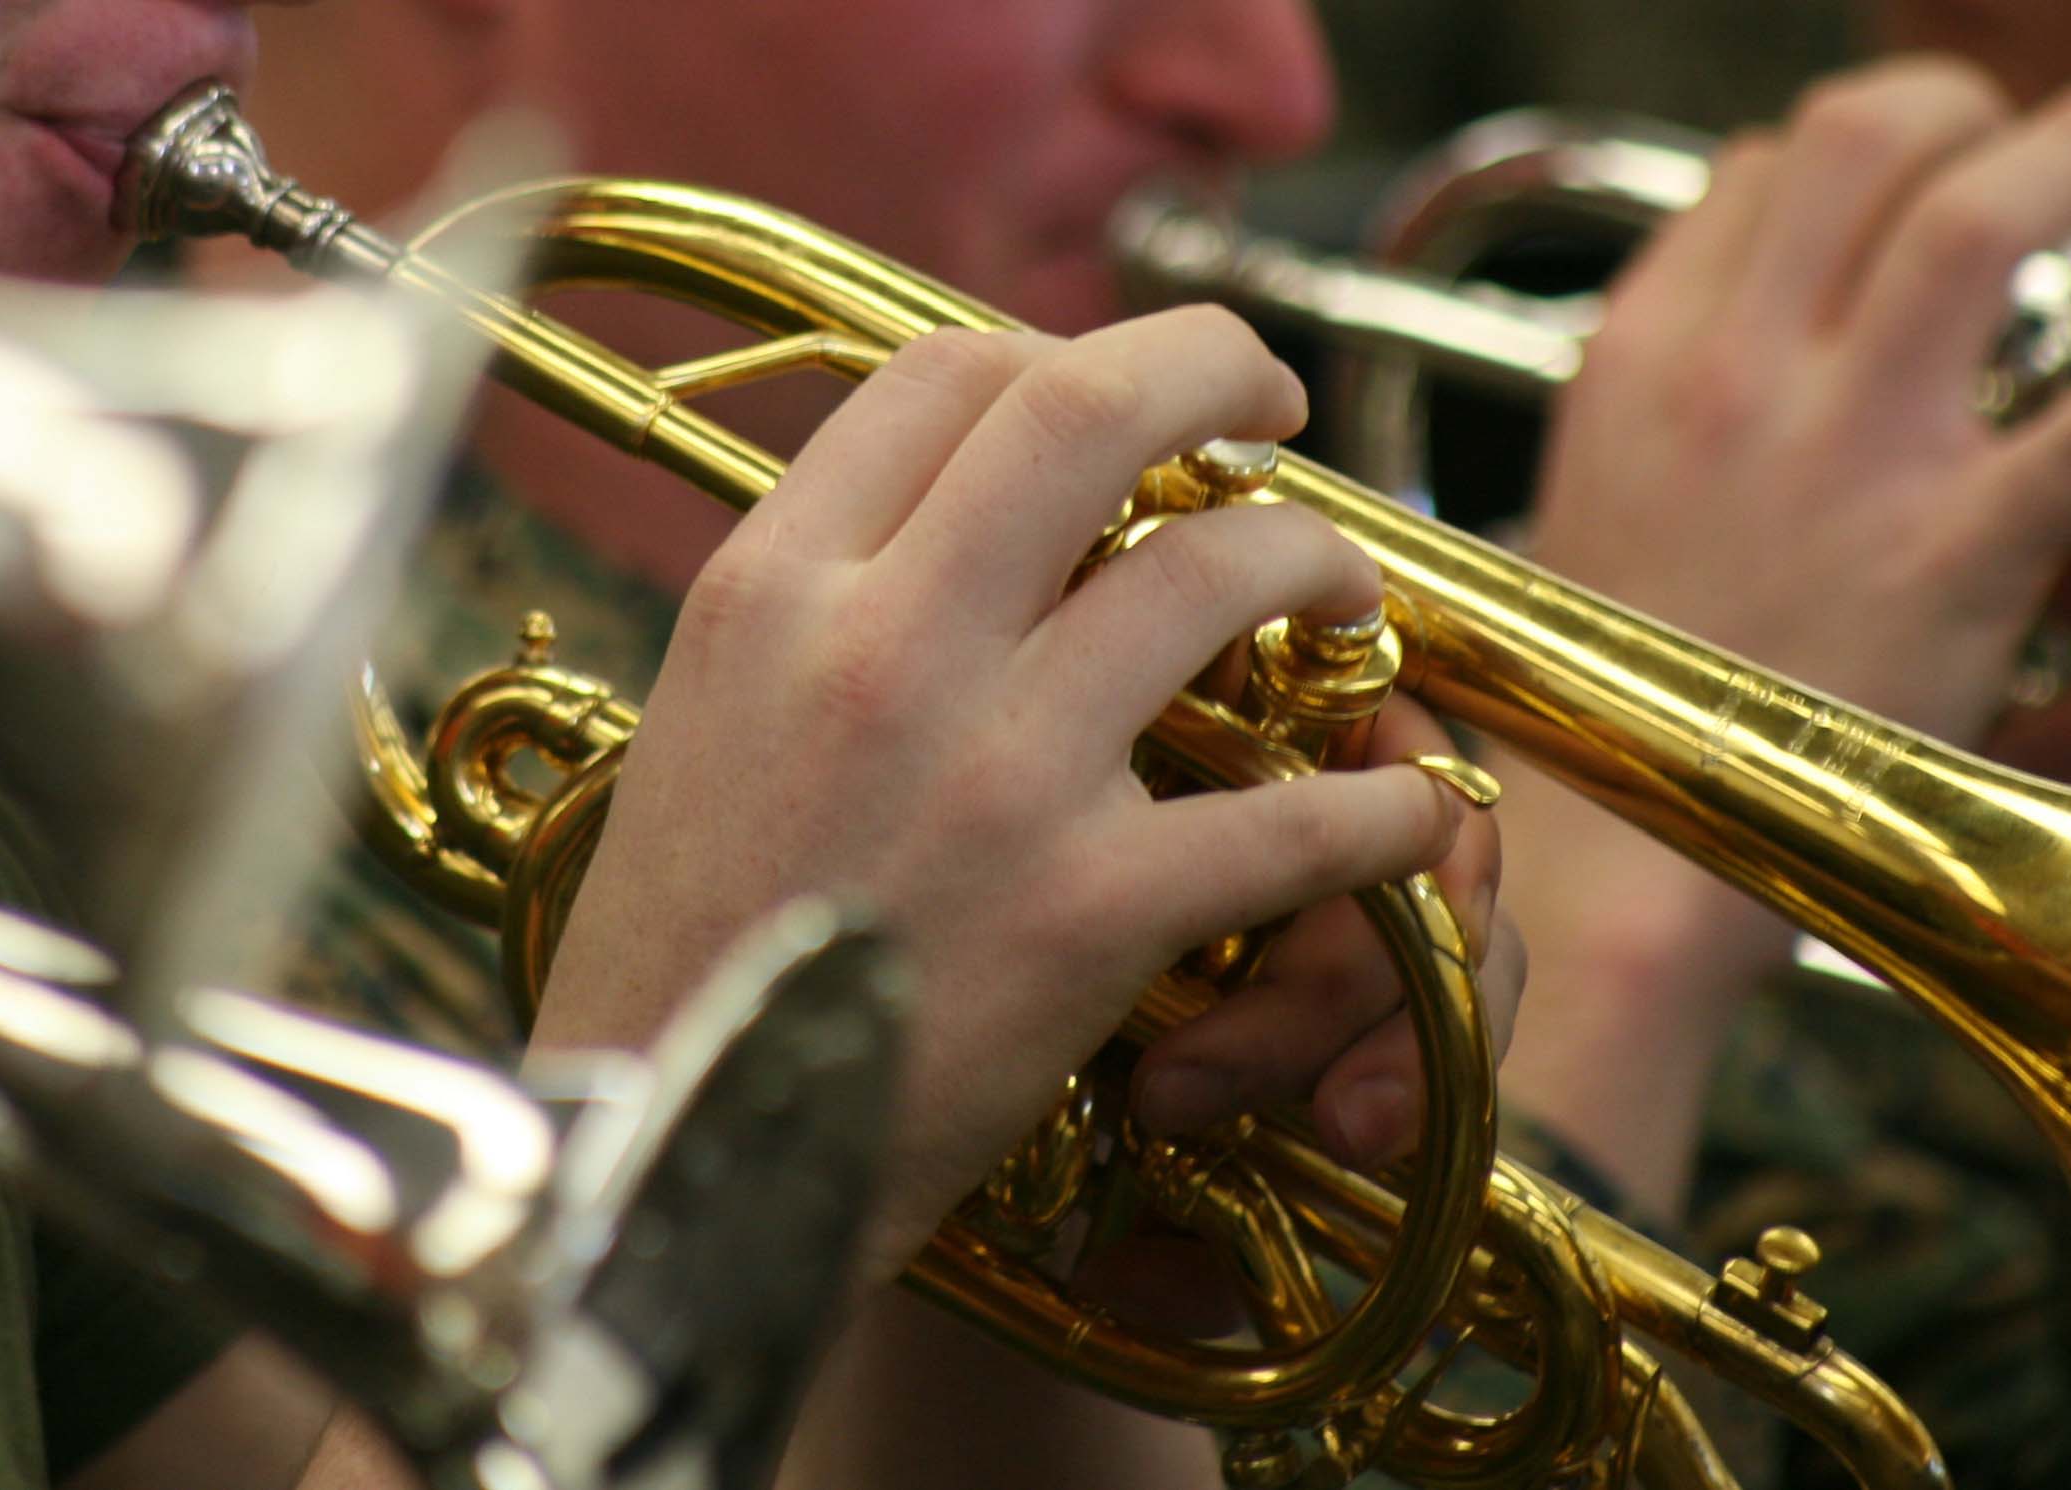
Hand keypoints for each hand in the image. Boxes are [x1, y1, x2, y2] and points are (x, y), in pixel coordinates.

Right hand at [526, 307, 1517, 1281]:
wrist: (668, 1163)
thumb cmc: (682, 956)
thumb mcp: (701, 722)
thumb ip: (818, 603)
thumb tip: (950, 512)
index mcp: (767, 590)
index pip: (939, 373)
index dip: (1064, 355)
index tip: (1128, 402)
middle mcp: (879, 648)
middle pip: (1084, 408)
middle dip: (1214, 367)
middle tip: (1276, 401)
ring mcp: (994, 773)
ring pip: (1216, 574)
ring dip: (1313, 560)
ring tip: (1343, 592)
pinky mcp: (1089, 912)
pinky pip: (1297, 817)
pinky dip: (1382, 809)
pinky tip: (1401, 811)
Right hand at [1527, 53, 2070, 745]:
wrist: (1616, 862)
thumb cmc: (1611, 704)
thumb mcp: (1589, 506)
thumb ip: (1661, 398)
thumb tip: (1731, 303)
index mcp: (1642, 363)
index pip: (1757, 176)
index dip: (1847, 148)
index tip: (1904, 170)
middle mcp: (1735, 378)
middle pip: (1860, 146)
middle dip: (1962, 102)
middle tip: (2034, 121)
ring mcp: (1847, 458)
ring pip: (1974, 221)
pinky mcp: (1951, 558)